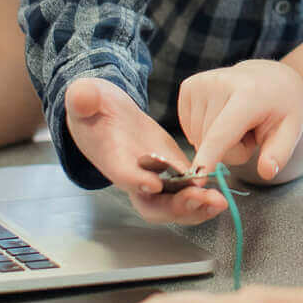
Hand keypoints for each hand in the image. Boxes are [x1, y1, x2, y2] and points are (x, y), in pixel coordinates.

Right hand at [64, 77, 225, 223]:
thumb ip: (82, 99)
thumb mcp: (85, 98)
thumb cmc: (93, 106)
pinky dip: (202, 198)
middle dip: (174, 205)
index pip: (121, 172)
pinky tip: (221, 197)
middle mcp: (132, 176)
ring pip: (172, 203)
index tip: (154, 183)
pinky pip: (186, 191)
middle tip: (198, 199)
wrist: (105, 114)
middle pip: (151, 203)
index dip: (135, 180)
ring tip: (218, 202)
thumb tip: (81, 96)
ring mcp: (153, 177)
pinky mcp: (171, 170)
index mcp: (110, 157)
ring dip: (195, 207)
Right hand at [177, 59, 302, 180]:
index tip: (197, 177)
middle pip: (209, 140)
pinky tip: (220, 117)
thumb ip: (279, 154)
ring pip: (197, 136)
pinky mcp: (188, 85)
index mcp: (249, 93)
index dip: (209, 156)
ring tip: (237, 124)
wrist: (268, 78)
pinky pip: (188, 128)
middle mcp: (220, 82)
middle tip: (249, 134)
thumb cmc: (280, 108)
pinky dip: (203, 131)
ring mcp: (201, 81)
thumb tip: (268, 171)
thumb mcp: (291, 131)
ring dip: (216, 142)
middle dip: (229, 150)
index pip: (223, 132)